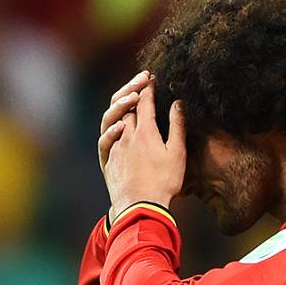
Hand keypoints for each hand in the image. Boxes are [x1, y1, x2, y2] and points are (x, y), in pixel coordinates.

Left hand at [99, 72, 185, 219]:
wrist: (139, 206)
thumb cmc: (163, 182)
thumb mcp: (177, 153)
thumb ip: (177, 126)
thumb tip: (177, 103)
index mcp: (146, 132)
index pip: (146, 102)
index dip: (149, 88)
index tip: (152, 78)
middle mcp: (127, 135)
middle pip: (128, 106)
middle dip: (134, 91)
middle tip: (142, 81)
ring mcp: (116, 147)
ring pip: (115, 119)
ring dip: (122, 107)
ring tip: (130, 101)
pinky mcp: (109, 160)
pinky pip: (108, 137)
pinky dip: (114, 126)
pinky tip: (119, 129)